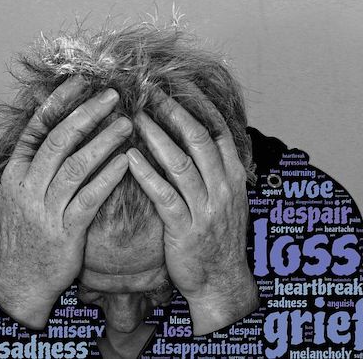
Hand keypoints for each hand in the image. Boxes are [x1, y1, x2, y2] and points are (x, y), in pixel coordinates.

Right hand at [0, 77, 131, 328]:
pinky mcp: (66, 231)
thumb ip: (32, 164)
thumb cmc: (26, 233)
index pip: (36, 128)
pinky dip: (109, 177)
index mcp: (15, 174)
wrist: (20, 280)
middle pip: (59, 141)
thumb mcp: (17, 196)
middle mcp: (27, 187)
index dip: (58, 102)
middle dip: (86, 114)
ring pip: (76, 166)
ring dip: (103, 142)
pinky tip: (127, 161)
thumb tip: (49, 127)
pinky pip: (90, 198)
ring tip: (127, 124)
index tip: (80, 81)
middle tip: (112, 96)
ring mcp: (45, 210)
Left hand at [127, 89, 257, 334]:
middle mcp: (223, 187)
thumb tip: (196, 136)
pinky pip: (164, 195)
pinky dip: (147, 174)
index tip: (178, 83)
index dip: (198, 104)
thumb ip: (215, 168)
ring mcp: (205, 208)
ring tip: (135, 118)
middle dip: (175, 112)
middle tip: (151, 91)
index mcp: (233, 176)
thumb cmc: (217, 235)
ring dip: (157, 137)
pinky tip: (129, 158)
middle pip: (199, 139)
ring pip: (181, 163)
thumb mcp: (227, 198)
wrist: (221, 279)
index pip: (219, 129)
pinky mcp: (185, 228)